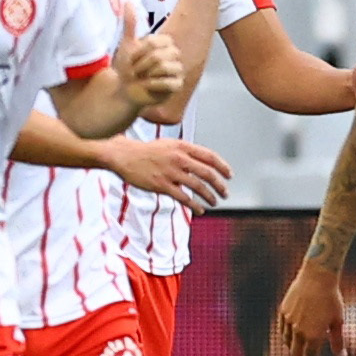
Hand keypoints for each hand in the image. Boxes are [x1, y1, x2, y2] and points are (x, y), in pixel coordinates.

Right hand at [102, 136, 231, 212]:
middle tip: (225, 192)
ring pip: (198, 187)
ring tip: (215, 202)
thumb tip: (203, 164)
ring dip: (210, 196)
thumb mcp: (169, 145)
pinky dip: (195, 205)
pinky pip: (183, 198)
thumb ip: (186, 152)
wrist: (125, 156)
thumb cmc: (147, 151)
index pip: (209, 156)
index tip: (229, 175)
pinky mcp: (162, 185)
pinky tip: (200, 209)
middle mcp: (179, 158)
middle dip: (220, 185)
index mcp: (182, 147)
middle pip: (207, 173)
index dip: (222, 166)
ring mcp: (171, 172)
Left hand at [113, 2, 182, 109]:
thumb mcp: (126, 44)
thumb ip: (130, 24)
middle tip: (134, 70)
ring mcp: (177, 70)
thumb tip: (128, 2)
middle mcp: (174, 55)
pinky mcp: (177, 85)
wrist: (124, 90)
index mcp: (164, 43)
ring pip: (164, 66)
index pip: (156, 41)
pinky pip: (168, 82)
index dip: (140, 51)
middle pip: (159, 54)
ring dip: (146, 74)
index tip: (131, 58)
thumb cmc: (127, 67)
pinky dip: (152, 84)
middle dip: (141, 64)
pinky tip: (145, 86)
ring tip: (139, 78)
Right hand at [276, 262, 345, 355]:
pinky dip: (287, 338)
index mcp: (314, 336)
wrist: (317, 277)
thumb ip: (338, 341)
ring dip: (293, 350)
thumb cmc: (332, 299)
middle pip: (296, 354)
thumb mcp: (338, 321)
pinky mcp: (283, 312)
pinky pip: (283, 330)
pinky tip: (291, 338)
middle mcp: (299, 331)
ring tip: (299, 352)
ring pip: (288, 343)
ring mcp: (289, 321)